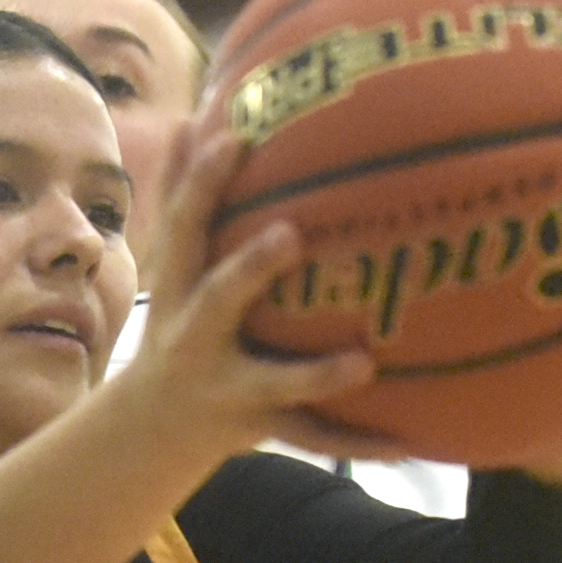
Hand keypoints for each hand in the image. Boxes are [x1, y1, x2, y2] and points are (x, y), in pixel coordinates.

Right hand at [131, 125, 393, 465]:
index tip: (231, 139)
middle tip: (291, 235)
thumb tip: (189, 119)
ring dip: (315, 375)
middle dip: (249, 272)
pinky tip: (408, 442)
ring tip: (364, 362)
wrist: (152, 427)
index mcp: (176, 292)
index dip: (201, 187)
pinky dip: (359, 443)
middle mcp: (193, 340)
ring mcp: (227, 386)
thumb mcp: (169, 267)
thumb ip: (179, 199)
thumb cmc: (177, 324)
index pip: (184, 231)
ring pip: (271, 383)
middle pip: (217, 302)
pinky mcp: (259, 426)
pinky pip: (313, 437)